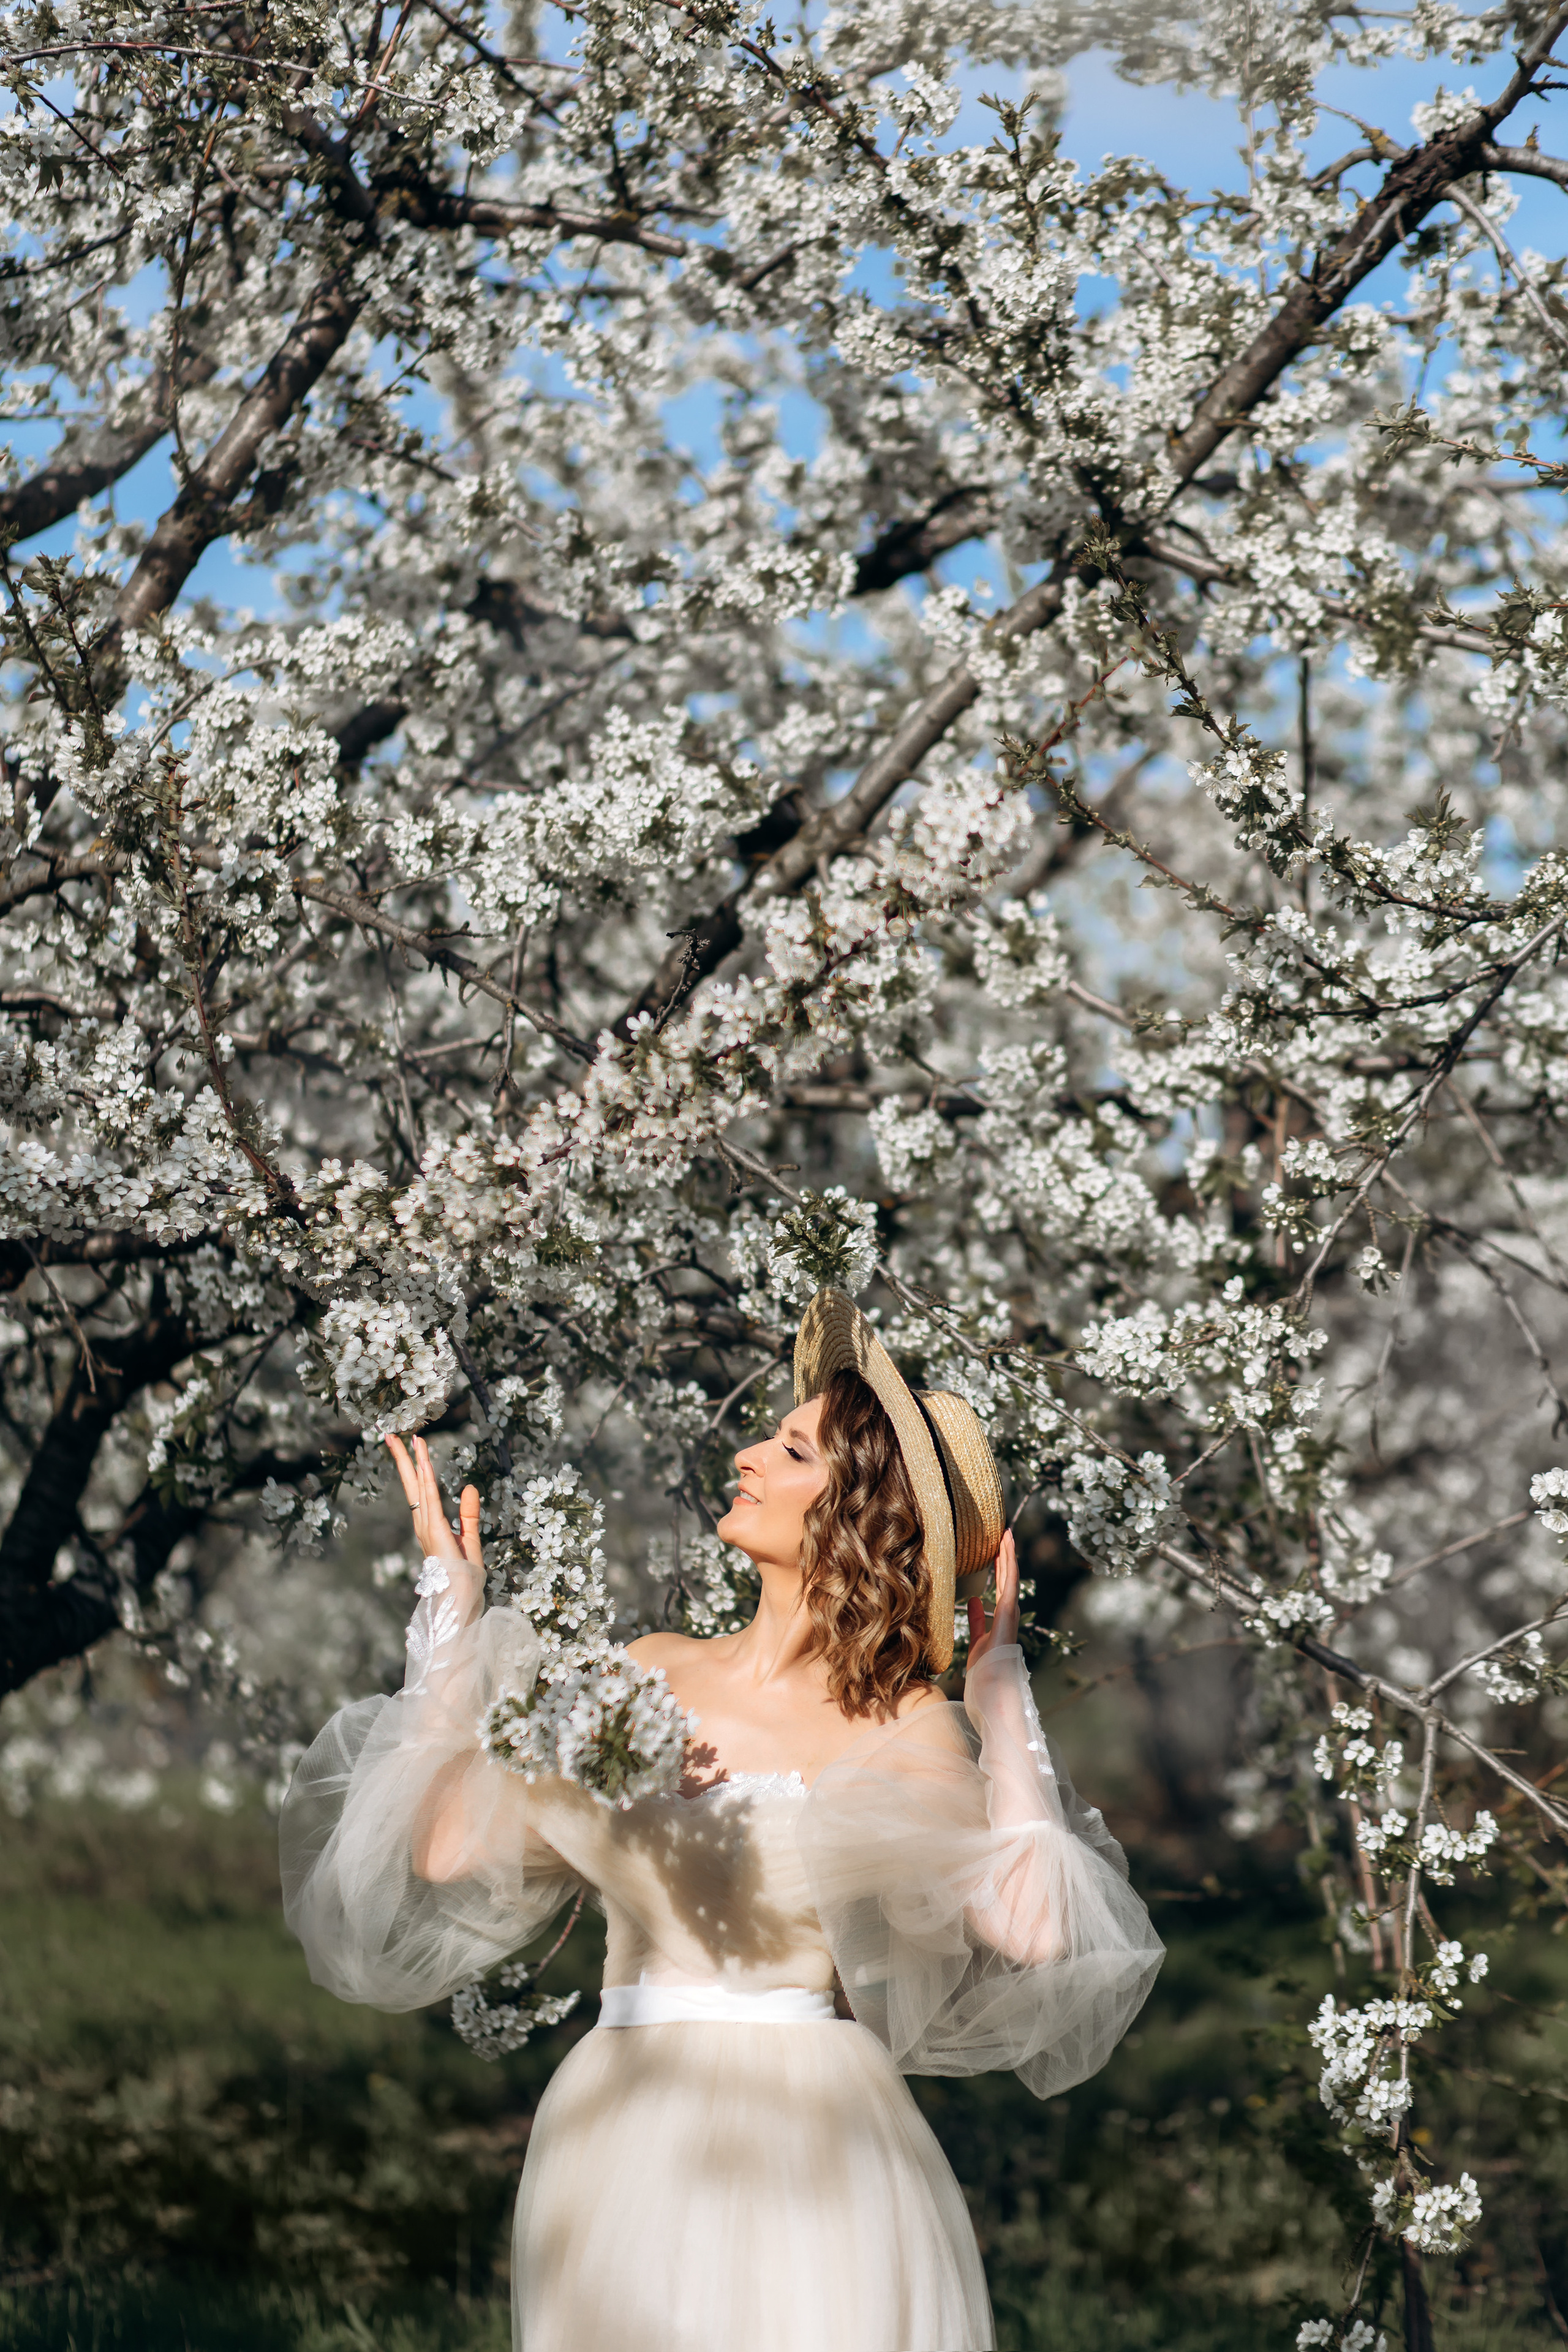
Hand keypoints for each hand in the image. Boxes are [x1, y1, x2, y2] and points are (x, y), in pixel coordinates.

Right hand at [385, 1433, 482, 1569]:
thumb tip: (469, 1488)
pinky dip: (426, 1482)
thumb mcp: (469, 1537)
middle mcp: (423, 1522)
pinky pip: (430, 1501)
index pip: (419, 1489)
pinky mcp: (435, 1531)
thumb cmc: (463, 1573)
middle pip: (411, 1484)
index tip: (412, 1446)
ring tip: (412, 1440)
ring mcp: (427, 1526)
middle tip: (392, 1435)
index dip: (415, 1466)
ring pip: (419, 1487)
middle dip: (403, 1459)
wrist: (459, 1597)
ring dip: (415, 1462)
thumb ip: (468, 1513)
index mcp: (429, 1523)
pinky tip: (424, 1465)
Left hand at [966, 1528, 1018, 1671]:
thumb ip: (977, 1619)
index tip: (996, 1548)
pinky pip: (1009, 1584)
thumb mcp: (976, 1637)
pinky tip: (1006, 1551)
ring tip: (1006, 1535)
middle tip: (1004, 1534)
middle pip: (1007, 1577)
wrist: (991, 1683)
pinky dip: (1009, 1566)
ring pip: (1011, 1576)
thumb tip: (974, 1599)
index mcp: (1002, 1615)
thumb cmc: (986, 1666)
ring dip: (1009, 1555)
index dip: (1000, 1566)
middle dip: (1006, 1556)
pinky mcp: (1008, 1612)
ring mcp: (1010, 1611)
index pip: (1001, 1585)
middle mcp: (1009, 1611)